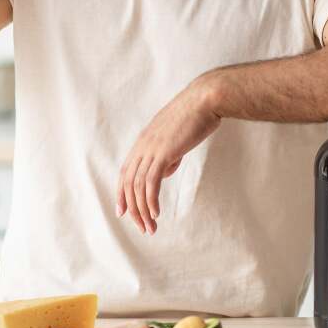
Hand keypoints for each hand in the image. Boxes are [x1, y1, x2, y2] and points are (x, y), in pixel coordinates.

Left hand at [116, 77, 220, 234]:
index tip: (124, 213)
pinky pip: (151, 182)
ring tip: (151, 227)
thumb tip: (163, 171)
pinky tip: (156, 214)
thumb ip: (167, 155)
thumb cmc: (195, 117)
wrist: (204, 99)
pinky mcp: (163, 152)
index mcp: (143, 142)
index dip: (122, 194)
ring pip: (138, 186)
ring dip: (143, 210)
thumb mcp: (176, 139)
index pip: (126, 173)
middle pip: (129, 183)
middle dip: (133, 209)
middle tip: (143, 228)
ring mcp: (151, 149)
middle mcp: (142, 146)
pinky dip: (151, 200)